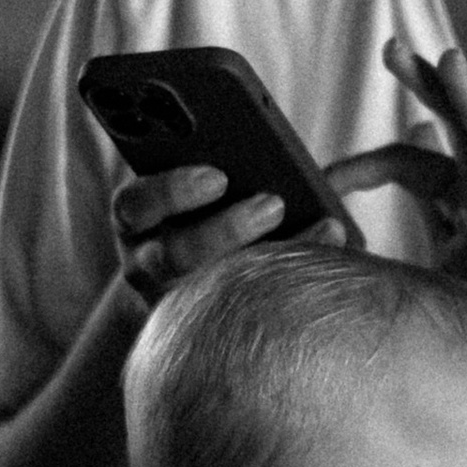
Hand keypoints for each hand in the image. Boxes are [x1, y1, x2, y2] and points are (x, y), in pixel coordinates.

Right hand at [109, 161, 355, 309]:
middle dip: (227, 230)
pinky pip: (248, 311)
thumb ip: (226, 157)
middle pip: (175, 254)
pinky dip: (294, 282)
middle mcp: (144, 263)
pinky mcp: (209, 324)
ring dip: (265, 260)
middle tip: (273, 203)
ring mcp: (172, 302)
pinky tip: (332, 251)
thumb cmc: (206, 207)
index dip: (172, 191)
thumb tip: (285, 142)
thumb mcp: (200, 180)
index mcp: (136, 216)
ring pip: (209, 291)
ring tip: (322, 228)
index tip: (218, 177)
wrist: (193, 276)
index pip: (134, 204)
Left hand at [372, 40, 466, 434]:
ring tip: (452, 63)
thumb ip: (433, 217)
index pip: (413, 162)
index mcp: (464, 206)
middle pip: (457, 131)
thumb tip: (405, 183)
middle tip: (392, 48)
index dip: (368, 160)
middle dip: (428, 88)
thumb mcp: (447, 263)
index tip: (324, 172)